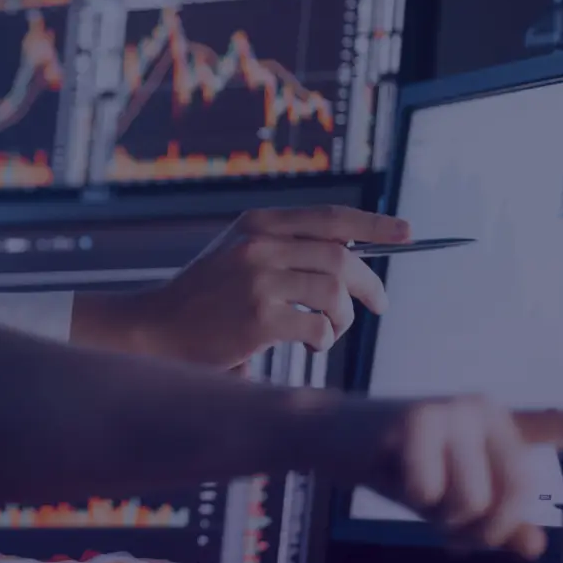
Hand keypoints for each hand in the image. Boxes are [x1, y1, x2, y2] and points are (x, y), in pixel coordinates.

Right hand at [110, 205, 409, 364]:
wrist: (155, 329)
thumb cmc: (205, 298)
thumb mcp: (239, 254)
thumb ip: (286, 247)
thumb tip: (354, 255)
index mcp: (258, 223)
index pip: (331, 217)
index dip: (375, 225)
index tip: (407, 233)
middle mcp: (259, 245)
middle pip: (342, 258)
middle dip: (370, 284)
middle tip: (379, 304)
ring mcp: (257, 280)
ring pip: (334, 294)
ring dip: (344, 319)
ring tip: (330, 333)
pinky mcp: (258, 318)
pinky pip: (317, 326)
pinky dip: (324, 339)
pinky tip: (312, 344)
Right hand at [322, 394, 562, 558]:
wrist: (330, 437)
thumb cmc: (393, 466)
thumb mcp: (447, 499)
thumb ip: (493, 522)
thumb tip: (535, 548)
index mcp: (495, 427)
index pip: (552, 424)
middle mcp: (483, 410)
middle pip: (514, 494)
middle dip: (481, 529)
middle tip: (450, 534)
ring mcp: (452, 411)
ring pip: (472, 500)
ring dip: (441, 517)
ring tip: (417, 495)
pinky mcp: (417, 419)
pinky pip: (430, 492)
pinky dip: (410, 498)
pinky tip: (390, 471)